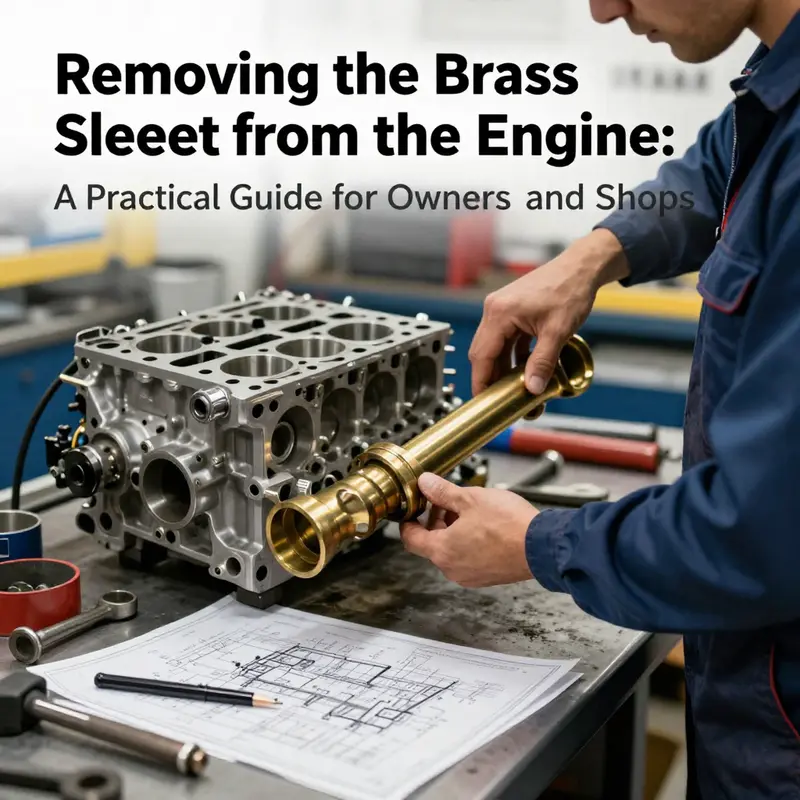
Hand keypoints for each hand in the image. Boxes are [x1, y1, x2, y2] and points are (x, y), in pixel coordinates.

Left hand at [399, 473, 538, 587]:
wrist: (543, 547)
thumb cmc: (509, 525)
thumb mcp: (471, 498)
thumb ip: (442, 492)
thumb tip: (425, 483)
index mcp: (442, 550)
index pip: (411, 538)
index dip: (409, 520)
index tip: (413, 508)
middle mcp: (452, 568)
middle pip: (431, 544)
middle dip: (435, 521)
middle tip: (446, 502)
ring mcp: (470, 575)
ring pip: (450, 551)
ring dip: (453, 531)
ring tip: (469, 511)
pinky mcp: (487, 577)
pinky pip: (467, 559)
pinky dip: (468, 543)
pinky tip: (483, 526)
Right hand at [469, 229, 628, 395]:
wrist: (581, 268)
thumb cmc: (569, 289)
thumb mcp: (558, 331)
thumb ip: (543, 363)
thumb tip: (533, 389)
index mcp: (500, 313)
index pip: (481, 355)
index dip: (481, 381)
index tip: (483, 401)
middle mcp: (495, 310)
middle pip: (484, 353)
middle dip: (492, 379)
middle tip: (501, 401)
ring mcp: (502, 310)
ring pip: (495, 348)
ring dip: (504, 369)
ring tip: (517, 390)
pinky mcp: (512, 312)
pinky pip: (507, 341)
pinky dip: (513, 357)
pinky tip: (525, 371)